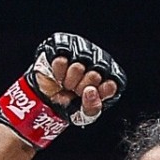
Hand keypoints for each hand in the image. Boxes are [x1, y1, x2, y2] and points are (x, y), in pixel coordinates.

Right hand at [0, 32, 126, 148]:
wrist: (47, 97)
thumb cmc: (71, 103)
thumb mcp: (85, 113)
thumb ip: (93, 107)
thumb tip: (91, 91)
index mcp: (108, 76)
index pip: (112, 83)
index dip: (100, 92)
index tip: (90, 94)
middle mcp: (97, 61)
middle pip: (94, 76)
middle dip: (81, 88)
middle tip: (75, 90)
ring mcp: (81, 51)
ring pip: (78, 66)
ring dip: (69, 80)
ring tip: (67, 83)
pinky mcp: (64, 45)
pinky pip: (61, 60)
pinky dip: (58, 72)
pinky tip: (59, 75)